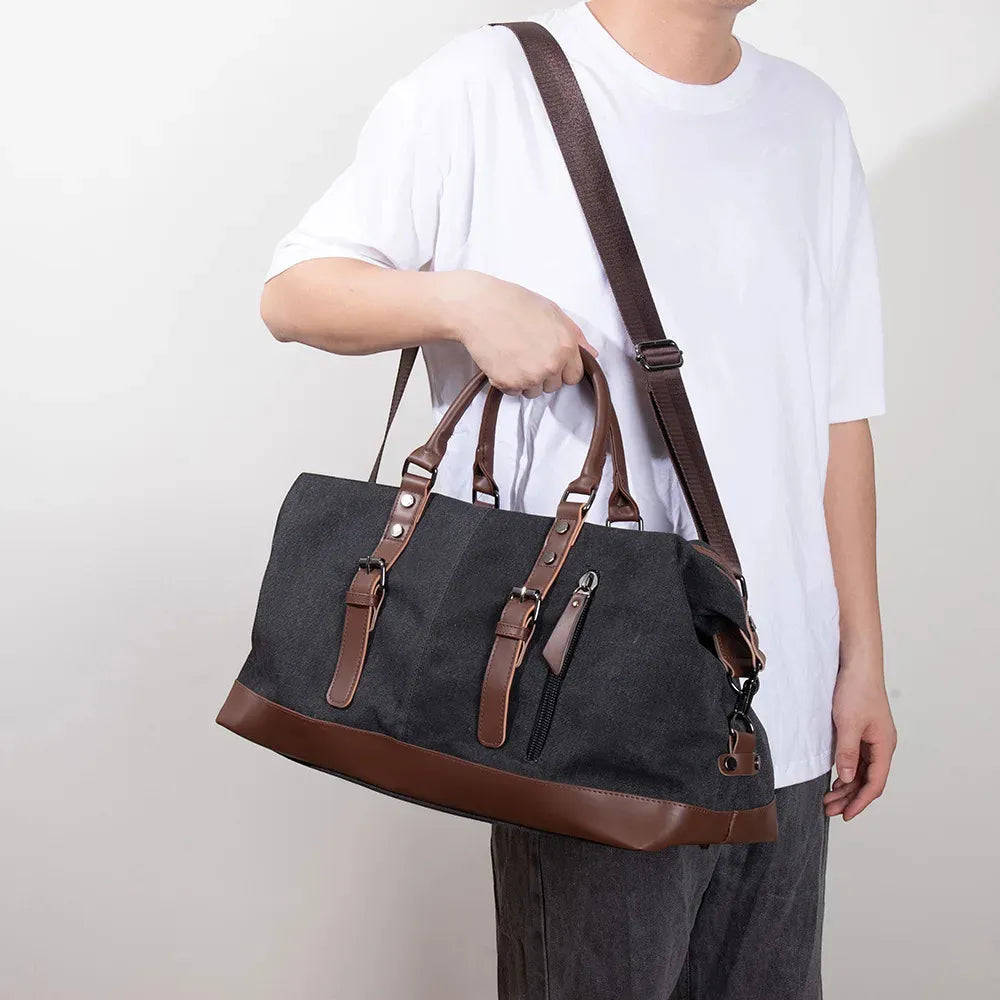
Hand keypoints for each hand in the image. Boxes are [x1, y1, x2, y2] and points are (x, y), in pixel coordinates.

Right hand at [440, 270, 597, 396]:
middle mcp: (551, 364)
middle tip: (527, 352)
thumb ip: (575, 335)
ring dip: (525, 380)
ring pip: (533, 391)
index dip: (561, 368)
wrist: (478, 307)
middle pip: (554, 386)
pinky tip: (502, 359)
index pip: (574, 376)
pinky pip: (513, 392)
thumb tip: (592, 354)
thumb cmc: (514, 303)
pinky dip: (507, 380)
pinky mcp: (508, 383)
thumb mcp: (552, 312)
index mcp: (566, 346)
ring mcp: (529, 376)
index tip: (548, 358)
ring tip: (513, 355)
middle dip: (543, 374)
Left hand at [824, 664, 896, 819]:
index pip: (875, 783)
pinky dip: (847, 772)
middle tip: (830, 810)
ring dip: (847, 787)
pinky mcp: (862, 731)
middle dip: (850, 798)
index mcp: (884, 745)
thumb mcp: (848, 723)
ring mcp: (872, 738)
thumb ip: (848, 752)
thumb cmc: (857, 689)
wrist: (857, 664)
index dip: (861, 801)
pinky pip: (857, 759)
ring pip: (862, 771)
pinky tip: (837, 780)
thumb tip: (848, 779)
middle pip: (868, 780)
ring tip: (829, 799)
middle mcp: (881, 745)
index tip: (846, 815)